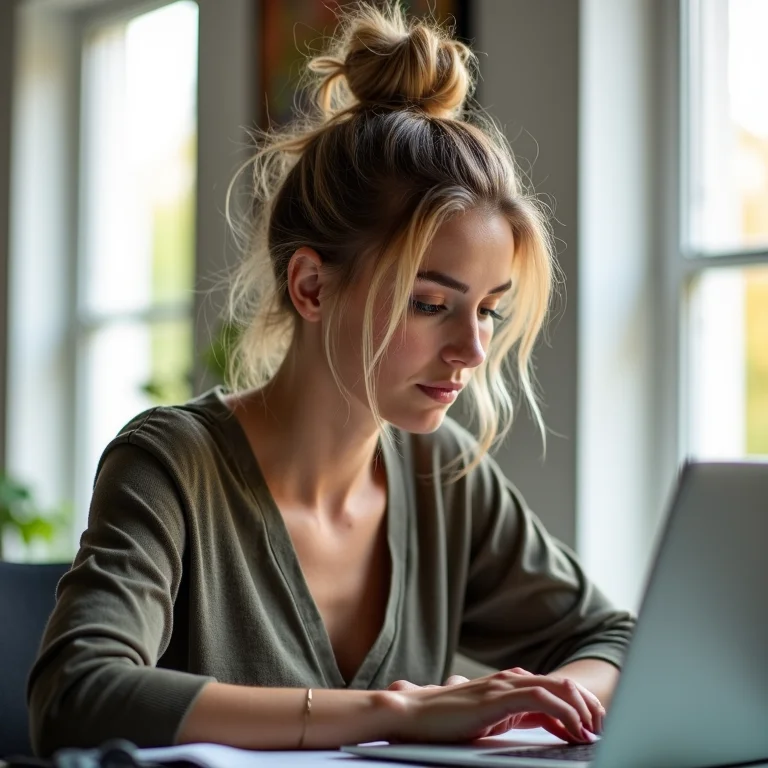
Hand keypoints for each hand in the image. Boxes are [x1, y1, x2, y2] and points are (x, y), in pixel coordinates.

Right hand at [384, 668, 600, 744]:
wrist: (414, 716)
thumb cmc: (447, 723)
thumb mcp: (492, 721)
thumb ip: (518, 717)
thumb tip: (550, 725)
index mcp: (510, 685)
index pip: (557, 689)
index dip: (581, 708)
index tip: (596, 729)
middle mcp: (510, 679)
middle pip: (563, 684)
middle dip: (589, 707)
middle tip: (603, 730)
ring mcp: (503, 685)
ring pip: (557, 687)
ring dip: (582, 710)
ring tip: (594, 733)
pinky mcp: (497, 697)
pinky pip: (541, 699)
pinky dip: (564, 712)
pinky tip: (574, 730)